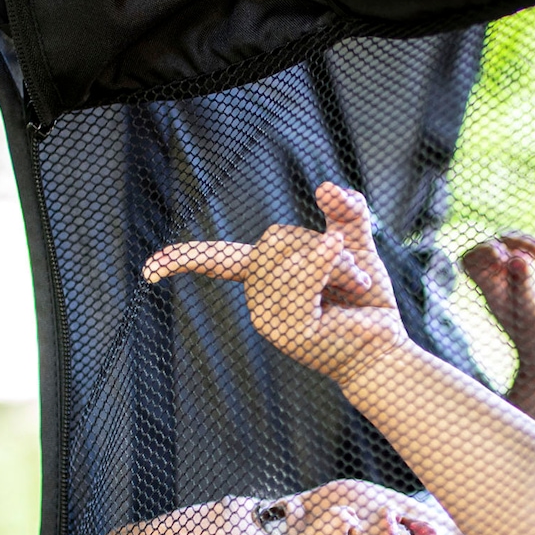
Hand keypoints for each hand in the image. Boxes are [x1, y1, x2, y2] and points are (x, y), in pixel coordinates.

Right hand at [144, 183, 402, 383]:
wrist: (386, 347)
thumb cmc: (366, 303)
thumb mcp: (355, 245)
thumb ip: (343, 211)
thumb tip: (323, 186)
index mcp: (264, 279)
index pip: (218, 260)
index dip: (185, 258)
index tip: (148, 271)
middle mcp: (258, 300)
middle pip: (274, 240)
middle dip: (322, 245)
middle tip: (352, 273)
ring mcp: (268, 319)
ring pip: (291, 259)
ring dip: (336, 262)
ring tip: (355, 286)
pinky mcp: (286, 331)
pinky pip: (301, 279)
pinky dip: (327, 266)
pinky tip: (352, 279)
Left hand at [460, 234, 534, 437]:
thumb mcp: (533, 311)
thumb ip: (523, 284)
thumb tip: (515, 258)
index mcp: (490, 291)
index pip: (470, 259)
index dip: (484, 249)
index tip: (508, 258)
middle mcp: (498, 286)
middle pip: (496, 245)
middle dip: (521, 243)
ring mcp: (513, 283)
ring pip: (515, 246)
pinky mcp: (530, 283)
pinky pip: (530, 255)